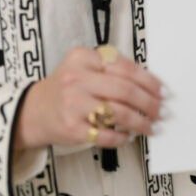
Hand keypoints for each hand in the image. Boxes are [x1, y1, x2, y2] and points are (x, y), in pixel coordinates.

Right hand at [14, 46, 163, 150]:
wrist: (32, 111)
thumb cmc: (66, 89)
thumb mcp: (82, 67)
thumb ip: (110, 70)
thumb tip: (150, 86)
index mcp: (83, 58)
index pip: (125, 67)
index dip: (149, 81)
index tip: (162, 91)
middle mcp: (77, 79)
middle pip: (125, 90)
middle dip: (149, 103)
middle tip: (162, 111)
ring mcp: (73, 104)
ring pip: (119, 113)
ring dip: (141, 122)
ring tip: (151, 126)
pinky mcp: (72, 128)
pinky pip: (106, 135)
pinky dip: (122, 137)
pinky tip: (129, 136)